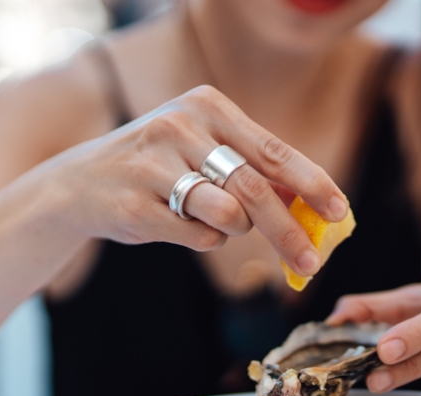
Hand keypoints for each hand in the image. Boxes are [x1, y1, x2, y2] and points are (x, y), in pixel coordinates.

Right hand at [58, 85, 347, 276]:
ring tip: (213, 218)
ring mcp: (155, 166)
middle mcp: (180, 128)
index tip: (339, 211)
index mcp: (207, 108)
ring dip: (233, 230)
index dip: (312, 184)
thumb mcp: (205, 150)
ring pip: (229, 216)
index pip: (275, 151)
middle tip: (311, 263)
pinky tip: (180, 223)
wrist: (81, 183)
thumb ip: (254, 170)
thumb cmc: (160, 167)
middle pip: (256, 190)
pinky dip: (203, 239)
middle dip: (289, 232)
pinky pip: (198, 237)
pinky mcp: (138, 205)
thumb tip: (308, 203)